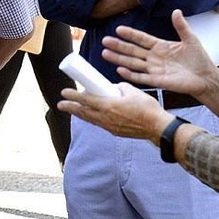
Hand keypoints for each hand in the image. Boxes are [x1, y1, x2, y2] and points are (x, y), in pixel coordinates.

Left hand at [57, 84, 172, 142]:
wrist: (157, 127)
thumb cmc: (147, 108)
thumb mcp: (133, 91)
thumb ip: (120, 87)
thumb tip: (114, 87)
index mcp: (109, 106)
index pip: (86, 100)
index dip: (73, 96)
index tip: (64, 92)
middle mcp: (106, 118)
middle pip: (84, 112)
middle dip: (71, 108)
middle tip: (60, 104)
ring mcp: (110, 126)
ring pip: (90, 119)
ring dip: (80, 114)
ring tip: (72, 110)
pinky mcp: (115, 131)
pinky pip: (99, 124)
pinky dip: (92, 119)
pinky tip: (91, 116)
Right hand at [100, 10, 216, 96]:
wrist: (206, 77)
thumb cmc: (199, 59)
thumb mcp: (190, 39)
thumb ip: (181, 26)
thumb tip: (176, 11)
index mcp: (160, 46)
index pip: (141, 39)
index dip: (130, 34)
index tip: (118, 29)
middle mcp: (154, 58)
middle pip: (132, 51)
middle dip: (119, 46)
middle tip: (105, 41)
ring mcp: (154, 69)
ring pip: (132, 63)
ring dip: (119, 59)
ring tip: (105, 53)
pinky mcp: (157, 81)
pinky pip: (141, 77)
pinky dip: (130, 74)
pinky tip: (120, 69)